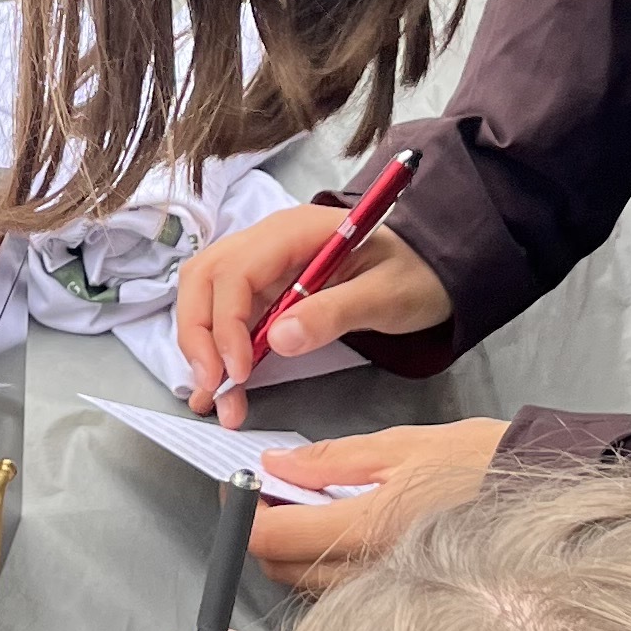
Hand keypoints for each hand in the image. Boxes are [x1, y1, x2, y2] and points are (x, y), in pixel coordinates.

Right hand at [175, 199, 448, 422]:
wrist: (432, 270)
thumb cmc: (414, 274)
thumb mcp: (385, 295)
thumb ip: (334, 313)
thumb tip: (277, 340)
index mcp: (294, 231)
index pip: (235, 271)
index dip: (226, 323)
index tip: (239, 372)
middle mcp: (267, 242)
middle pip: (203, 278)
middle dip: (198, 335)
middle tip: (212, 388)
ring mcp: (263, 265)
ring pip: (205, 297)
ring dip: (202, 348)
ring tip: (214, 399)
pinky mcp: (265, 291)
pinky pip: (227, 317)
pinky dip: (219, 352)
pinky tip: (224, 388)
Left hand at [249, 421, 506, 592]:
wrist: (544, 497)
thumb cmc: (480, 463)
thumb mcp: (402, 444)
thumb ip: (331, 459)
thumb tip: (275, 465)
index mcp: (368, 527)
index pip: (273, 536)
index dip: (242, 513)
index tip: (238, 488)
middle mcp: (372, 571)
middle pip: (281, 568)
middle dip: (263, 533)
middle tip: (272, 493)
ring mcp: (386, 592)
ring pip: (308, 585)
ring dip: (293, 551)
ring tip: (308, 509)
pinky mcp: (402, 599)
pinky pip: (340, 592)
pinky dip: (324, 566)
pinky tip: (342, 533)